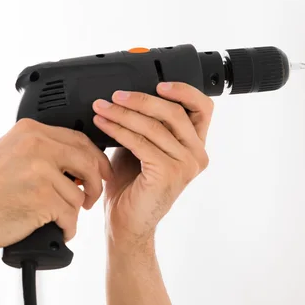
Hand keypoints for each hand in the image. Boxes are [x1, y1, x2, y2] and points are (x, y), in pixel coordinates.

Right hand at [0, 118, 112, 251]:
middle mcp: (37, 146)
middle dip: (96, 184)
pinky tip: (59, 230)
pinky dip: (67, 227)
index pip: (79, 140)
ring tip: (58, 219)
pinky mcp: (44, 198)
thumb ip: (40, 149)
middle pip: (88, 163)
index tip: (103, 172)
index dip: (96, 159)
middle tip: (92, 198)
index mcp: (30, 132)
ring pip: (78, 193)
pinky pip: (70, 215)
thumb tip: (75, 158)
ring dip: (73, 211)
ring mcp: (41, 171)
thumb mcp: (8, 154)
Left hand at [92, 82, 212, 247]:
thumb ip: (147, 123)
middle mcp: (197, 155)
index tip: (159, 82)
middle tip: (115, 95)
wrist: (126, 222)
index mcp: (196, 145)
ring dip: (123, 114)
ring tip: (101, 108)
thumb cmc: (133, 186)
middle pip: (174, 112)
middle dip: (141, 99)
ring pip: (154, 126)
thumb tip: (129, 93)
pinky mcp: (168, 174)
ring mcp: (186, 166)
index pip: (203, 108)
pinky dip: (118, 130)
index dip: (184, 90)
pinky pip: (141, 143)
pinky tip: (103, 125)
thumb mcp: (143, 145)